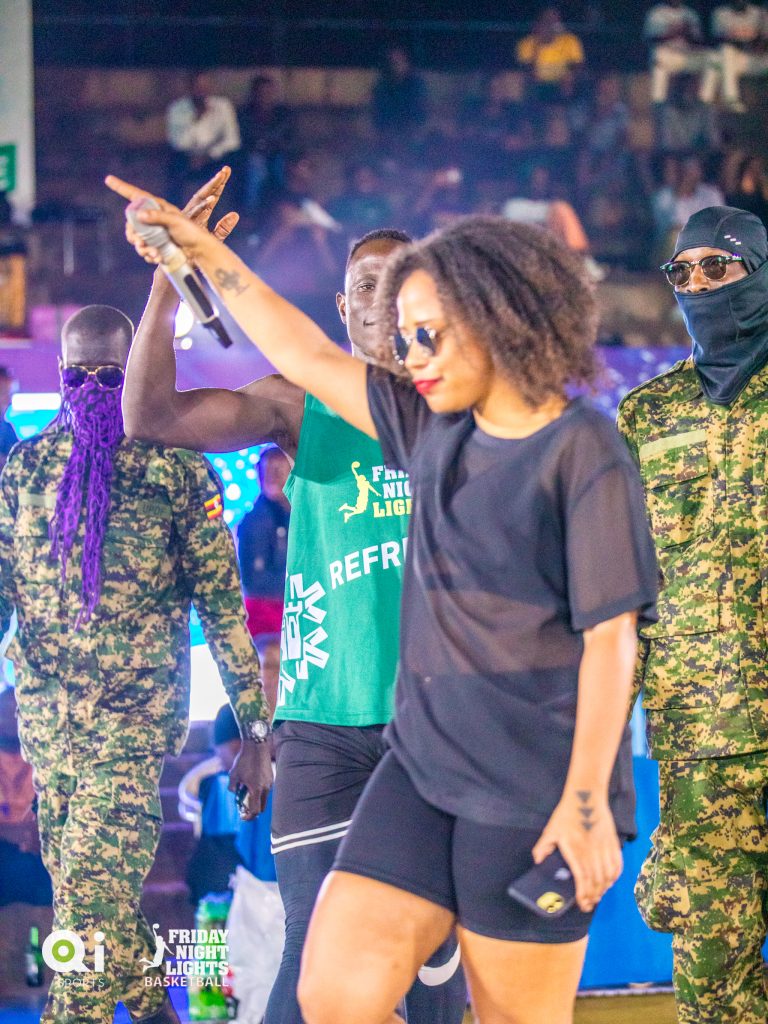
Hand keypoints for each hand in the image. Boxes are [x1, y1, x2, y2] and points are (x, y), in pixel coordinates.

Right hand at [105, 171, 234, 263]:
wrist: (198, 249)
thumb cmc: (190, 231)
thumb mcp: (175, 222)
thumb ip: (158, 217)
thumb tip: (139, 215)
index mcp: (157, 206)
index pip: (136, 195)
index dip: (121, 187)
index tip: (108, 179)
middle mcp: (152, 217)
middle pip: (131, 223)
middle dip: (133, 235)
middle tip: (140, 243)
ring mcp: (153, 231)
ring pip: (137, 238)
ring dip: (142, 248)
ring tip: (154, 254)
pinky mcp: (156, 243)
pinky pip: (144, 249)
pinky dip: (148, 255)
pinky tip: (157, 258)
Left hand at [228, 738, 272, 819]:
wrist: (257, 745)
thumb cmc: (244, 759)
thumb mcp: (233, 774)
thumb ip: (232, 787)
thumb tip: (234, 792)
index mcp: (256, 790)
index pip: (255, 811)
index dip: (248, 816)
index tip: (242, 815)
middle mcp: (265, 788)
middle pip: (261, 807)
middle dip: (253, 810)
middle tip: (244, 807)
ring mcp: (270, 782)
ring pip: (264, 798)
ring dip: (256, 799)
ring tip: (246, 790)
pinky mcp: (271, 777)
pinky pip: (266, 789)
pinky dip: (259, 790)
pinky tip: (251, 781)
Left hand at [532, 789, 621, 912]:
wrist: (586, 796)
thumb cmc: (567, 814)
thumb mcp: (551, 829)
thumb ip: (543, 847)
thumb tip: (538, 862)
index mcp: (576, 849)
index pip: (582, 878)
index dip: (583, 894)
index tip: (582, 904)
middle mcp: (592, 851)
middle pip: (596, 880)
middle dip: (593, 896)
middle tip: (589, 905)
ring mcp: (605, 847)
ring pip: (608, 875)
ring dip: (604, 889)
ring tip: (597, 896)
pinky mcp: (613, 843)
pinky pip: (617, 865)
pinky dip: (614, 877)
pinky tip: (609, 882)